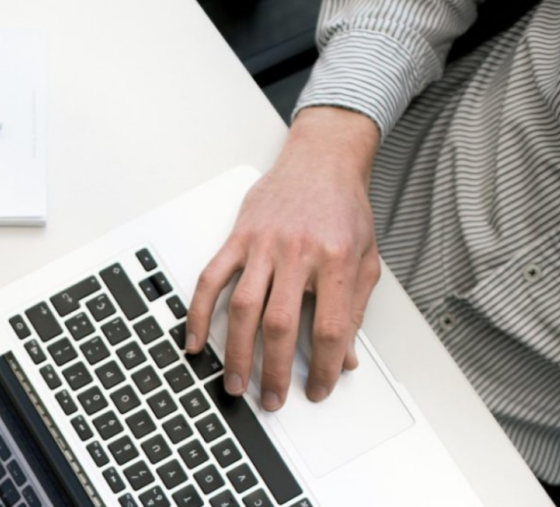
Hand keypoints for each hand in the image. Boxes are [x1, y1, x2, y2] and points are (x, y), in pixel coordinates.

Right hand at [187, 106, 382, 410]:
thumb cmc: (343, 208)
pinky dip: (198, 312)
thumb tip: (346, 356)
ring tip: (234, 382)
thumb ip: (354, 309)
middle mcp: (297, 252)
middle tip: (272, 398)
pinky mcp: (238, 237)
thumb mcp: (365, 259)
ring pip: (243, 307)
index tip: (319, 388)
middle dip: (275, 370)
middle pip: (280, 324)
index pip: (329, 327)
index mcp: (335, 260)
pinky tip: (194, 340)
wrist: (321, 161)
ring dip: (236, 351)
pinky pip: (211, 279)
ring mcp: (263, 244)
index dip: (325, 366)